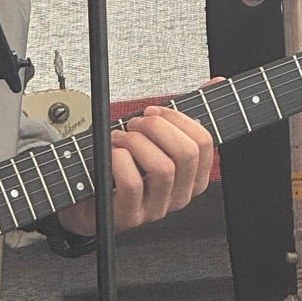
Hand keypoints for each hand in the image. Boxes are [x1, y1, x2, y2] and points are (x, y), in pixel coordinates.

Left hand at [53, 106, 215, 239]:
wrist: (87, 198)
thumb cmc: (120, 165)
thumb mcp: (153, 138)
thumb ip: (182, 114)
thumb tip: (214, 82)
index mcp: (192, 177)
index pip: (204, 142)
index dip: (178, 118)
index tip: (155, 110)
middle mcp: (179, 195)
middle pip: (186, 154)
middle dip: (156, 128)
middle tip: (134, 123)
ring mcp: (156, 209)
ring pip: (163, 168)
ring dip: (135, 143)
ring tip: (118, 138)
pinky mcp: (131, 217)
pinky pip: (133, 184)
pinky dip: (119, 161)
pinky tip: (110, 155)